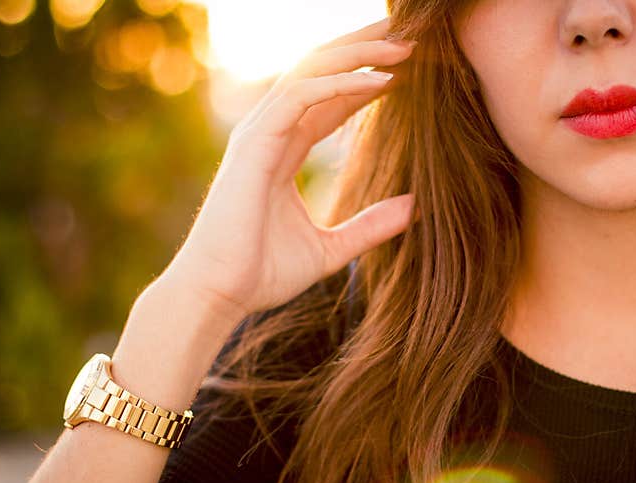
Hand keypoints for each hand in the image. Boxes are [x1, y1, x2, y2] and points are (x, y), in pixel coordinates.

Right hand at [163, 16, 416, 317]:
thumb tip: (416, 208)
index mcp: (283, 150)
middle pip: (320, 72)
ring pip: (311, 72)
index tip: (409, 68)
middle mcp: (270, 132)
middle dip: (364, 48)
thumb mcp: (332, 248)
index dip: (366, 78)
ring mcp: (259, 134)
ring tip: (405, 45)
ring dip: (359, 55)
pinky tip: (380, 82)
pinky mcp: (253, 144)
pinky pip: (300, 97)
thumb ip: (371, 226)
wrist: (220, 295)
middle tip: (410, 33)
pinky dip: (341, 84)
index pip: (328, 98)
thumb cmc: (262, 274)